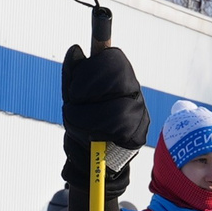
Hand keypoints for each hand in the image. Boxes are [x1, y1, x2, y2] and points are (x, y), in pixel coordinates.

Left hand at [60, 43, 145, 185]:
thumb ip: (74, 73)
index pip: (113, 60)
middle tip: (71, 108)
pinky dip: (96, 135)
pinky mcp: (139, 134)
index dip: (89, 73)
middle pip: (115, 80)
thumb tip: (76, 50)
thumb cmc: (83, 123)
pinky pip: (117, 132)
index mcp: (119, 75)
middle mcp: (133, 90)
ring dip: (85, 120)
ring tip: (77, 125)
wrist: (93, 159)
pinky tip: (92, 138)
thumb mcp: (72, 96)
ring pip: (114, 109)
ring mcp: (140, 111)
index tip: (74, 90)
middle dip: (84, 97)